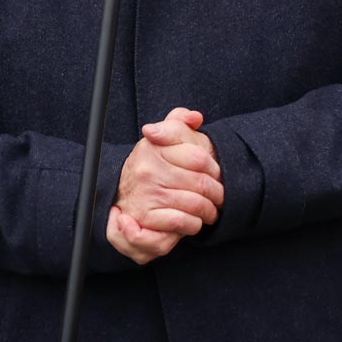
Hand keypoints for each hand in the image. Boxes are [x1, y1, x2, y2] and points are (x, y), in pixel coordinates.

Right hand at [108, 108, 223, 264]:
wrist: (122, 191)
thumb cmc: (152, 163)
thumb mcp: (163, 137)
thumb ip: (178, 122)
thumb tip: (195, 117)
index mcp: (154, 147)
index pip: (199, 158)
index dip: (214, 168)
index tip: (217, 175)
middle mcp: (148, 170)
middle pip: (201, 183)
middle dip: (217, 194)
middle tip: (220, 198)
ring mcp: (146, 194)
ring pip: (195, 204)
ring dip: (208, 211)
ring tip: (211, 212)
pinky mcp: (145, 217)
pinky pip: (181, 221)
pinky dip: (193, 224)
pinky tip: (194, 221)